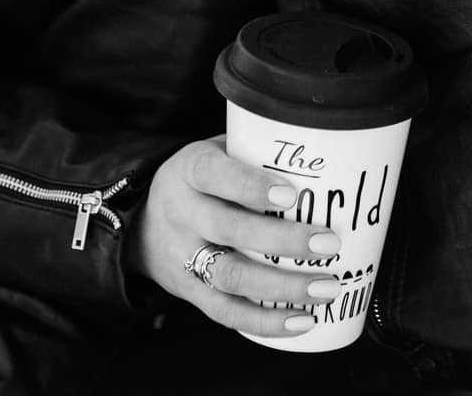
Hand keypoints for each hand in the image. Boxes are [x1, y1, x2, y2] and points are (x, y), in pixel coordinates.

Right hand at [127, 137, 342, 338]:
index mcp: (191, 169)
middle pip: (229, 230)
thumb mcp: (218, 151)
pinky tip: (302, 320)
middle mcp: (182, 213)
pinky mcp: (188, 292)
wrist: (142, 221)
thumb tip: (326, 155)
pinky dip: (265, 320)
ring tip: (326, 289)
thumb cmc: (203, 179)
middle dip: (283, 241)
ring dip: (282, 286)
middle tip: (328, 244)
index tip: (291, 196)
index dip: (251, 187)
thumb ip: (256, 152)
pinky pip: (225, 311)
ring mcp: (183, 257)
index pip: (215, 174)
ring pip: (230, 276)